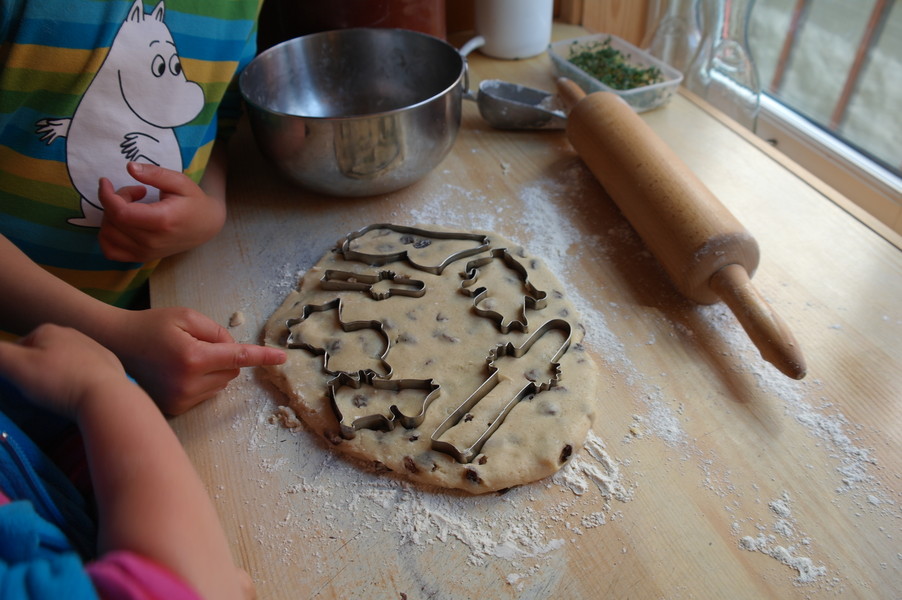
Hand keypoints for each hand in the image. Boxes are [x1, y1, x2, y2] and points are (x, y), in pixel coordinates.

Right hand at [0, 324, 128, 417]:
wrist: (107, 396)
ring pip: (65, 363)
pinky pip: (86, 372)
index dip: (14, 369)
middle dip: (36, 372)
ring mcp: (94, 347)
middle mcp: (73, 333)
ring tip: (59, 396)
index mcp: (48, 330)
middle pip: (42, 355)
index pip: (19, 349)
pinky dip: (79, 382)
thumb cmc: (60, 381)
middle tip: (39, 393)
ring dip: (58, 378)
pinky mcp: (109, 364)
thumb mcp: (16, 366)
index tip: (20, 386)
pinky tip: (79, 394)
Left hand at [97, 161, 226, 261]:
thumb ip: (155, 173)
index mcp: (161, 221)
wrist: (206, 226)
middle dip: (112, 201)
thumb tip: (129, 167)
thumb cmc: (194, 201)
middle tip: (134, 192)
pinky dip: (107, 236)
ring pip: (108, 235)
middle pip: (112, 221)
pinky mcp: (142, 257)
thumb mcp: (179, 182)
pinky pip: (111, 251)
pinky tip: (119, 224)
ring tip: (129, 207)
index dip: (106, 195)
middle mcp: (151, 241)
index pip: (120, 212)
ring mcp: (146, 252)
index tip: (106, 181)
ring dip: (110, 216)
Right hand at [106, 307, 285, 414]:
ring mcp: (180, 399)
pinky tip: (177, 371)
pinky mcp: (175, 408)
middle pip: (232, 371)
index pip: (238, 357)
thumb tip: (233, 349)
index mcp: (193, 357)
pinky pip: (205, 394)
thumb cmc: (151, 325)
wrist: (114, 344)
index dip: (263, 357)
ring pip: (221, 384)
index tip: (283, 358)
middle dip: (224, 357)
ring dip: (213, 371)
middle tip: (196, 344)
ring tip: (182, 357)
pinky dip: (201, 382)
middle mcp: (189, 383)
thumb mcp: (186, 316)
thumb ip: (217, 331)